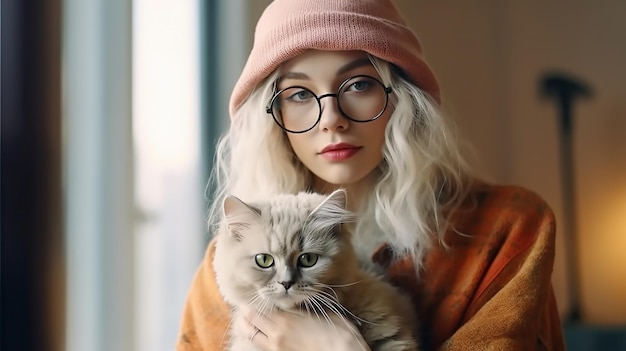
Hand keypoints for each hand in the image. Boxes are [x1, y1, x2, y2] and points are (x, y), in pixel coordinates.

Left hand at [240, 306, 370, 350]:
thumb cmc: (337, 333)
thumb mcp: (321, 312)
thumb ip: (303, 306)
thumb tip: (295, 298)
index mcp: (285, 320)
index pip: (258, 307)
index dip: (254, 299)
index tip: (254, 293)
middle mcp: (275, 334)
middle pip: (249, 320)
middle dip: (245, 311)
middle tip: (246, 304)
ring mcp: (275, 348)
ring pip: (250, 335)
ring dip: (246, 324)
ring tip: (246, 318)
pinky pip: (260, 345)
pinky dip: (255, 336)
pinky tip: (259, 332)